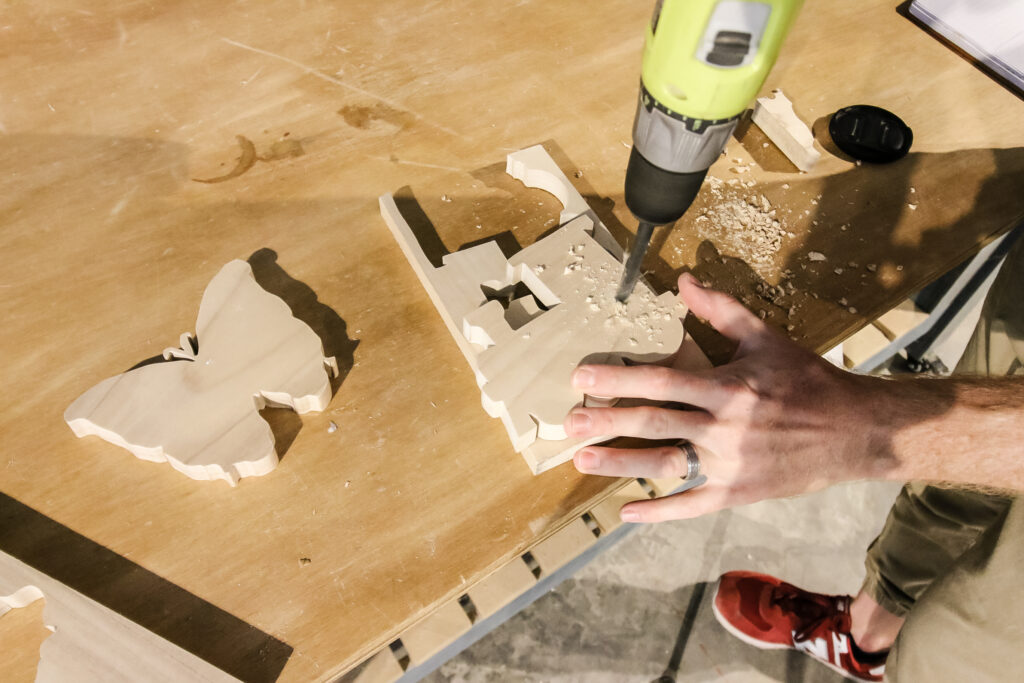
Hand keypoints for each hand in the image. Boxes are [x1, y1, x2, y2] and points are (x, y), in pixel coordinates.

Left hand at [564, 273, 885, 522]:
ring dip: (621, 465)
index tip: (581, 379)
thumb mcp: (766, 338)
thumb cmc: (808, 381)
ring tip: (583, 462)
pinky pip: (693, 505)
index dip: (618, 379)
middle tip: (568, 424)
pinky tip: (627, 512)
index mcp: (728, 387)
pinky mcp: (738, 493)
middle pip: (654, 423)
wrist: (854, 431)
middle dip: (607, 423)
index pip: (662, 381)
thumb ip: (721, 310)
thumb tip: (683, 280)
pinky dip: (660, 511)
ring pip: (665, 464)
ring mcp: (729, 464)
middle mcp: (724, 427)